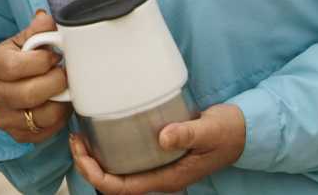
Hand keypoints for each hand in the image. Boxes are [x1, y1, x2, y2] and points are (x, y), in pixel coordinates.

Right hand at [0, 10, 72, 143]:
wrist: (8, 85)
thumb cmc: (17, 60)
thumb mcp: (23, 41)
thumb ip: (37, 30)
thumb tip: (46, 19)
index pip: (14, 67)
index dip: (40, 62)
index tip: (54, 56)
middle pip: (28, 94)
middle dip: (55, 82)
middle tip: (65, 74)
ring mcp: (2, 117)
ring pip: (40, 116)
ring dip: (60, 102)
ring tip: (65, 90)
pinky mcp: (16, 134)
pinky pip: (44, 132)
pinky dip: (58, 119)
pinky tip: (58, 104)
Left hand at [69, 102, 245, 193]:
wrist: (242, 130)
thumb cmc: (227, 132)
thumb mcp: (210, 130)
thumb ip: (187, 133)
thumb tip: (162, 138)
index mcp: (168, 178)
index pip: (122, 189)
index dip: (96, 176)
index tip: (81, 153)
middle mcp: (159, 175)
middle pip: (114, 181)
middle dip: (88, 165)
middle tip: (75, 138)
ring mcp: (158, 165)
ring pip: (118, 170)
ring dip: (95, 157)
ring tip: (81, 134)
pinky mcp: (157, 152)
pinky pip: (127, 157)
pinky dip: (108, 147)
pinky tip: (101, 129)